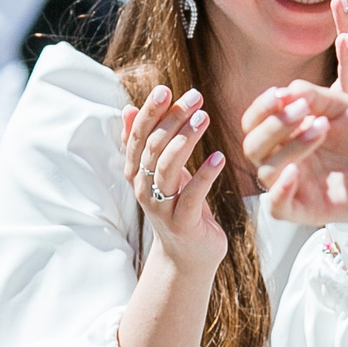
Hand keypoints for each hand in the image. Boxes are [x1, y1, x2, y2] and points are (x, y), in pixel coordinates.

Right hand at [124, 85, 229, 274]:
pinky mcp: (182, 223)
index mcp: (136, 173)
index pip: (138, 136)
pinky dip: (205, 175)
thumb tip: (128, 109)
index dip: (150, 112)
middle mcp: (142, 189)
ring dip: (186, 140)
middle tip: (196, 96)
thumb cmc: (178, 207)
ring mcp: (161, 207)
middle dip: (172, 119)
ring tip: (205, 117)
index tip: (165, 88)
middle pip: (152, 148)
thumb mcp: (161, 173)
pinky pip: (192, 195)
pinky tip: (219, 157)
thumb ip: (146, 143)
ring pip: (167, 168)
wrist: (187, 257)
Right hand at [242, 80, 347, 226]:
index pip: (255, 124)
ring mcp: (298, 185)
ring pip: (265, 171)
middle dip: (273, 125)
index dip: (260, 109)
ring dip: (289, 146)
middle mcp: (289, 160)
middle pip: (253, 147)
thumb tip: (285, 90)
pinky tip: (295, 171)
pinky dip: (279, 189)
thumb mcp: (344, 108)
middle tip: (303, 109)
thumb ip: (315, 97)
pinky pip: (277, 206)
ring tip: (323, 128)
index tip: (279, 94)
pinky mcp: (309, 209)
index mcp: (291, 134)